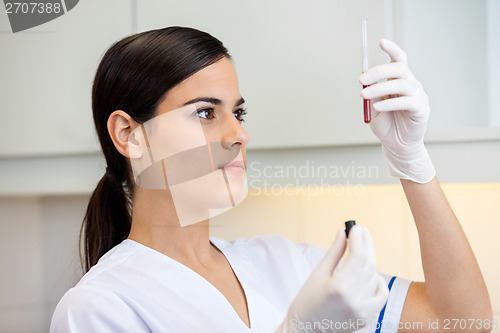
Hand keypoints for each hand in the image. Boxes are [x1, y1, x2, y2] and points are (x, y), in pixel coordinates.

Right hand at [275, 226, 388, 332]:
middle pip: (369, 264)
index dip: (359, 239)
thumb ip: (334, 252)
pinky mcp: (367, 318)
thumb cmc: (307, 301)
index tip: (357, 227)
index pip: (358, 257)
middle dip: (367, 244)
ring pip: (375, 277)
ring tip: (362, 249)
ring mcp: (363, 311)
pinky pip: (381, 295)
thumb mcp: (318, 274)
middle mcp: (354, 300)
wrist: (306, 330)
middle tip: (362, 231)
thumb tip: (343, 233)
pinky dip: (378, 281)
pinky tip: (370, 273)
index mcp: (339, 287)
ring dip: (370, 260)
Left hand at [360, 39, 434, 183]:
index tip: (381, 42)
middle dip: (378, 72)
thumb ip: (371, 94)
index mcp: (399, 81)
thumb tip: (365, 81)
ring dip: (380, 88)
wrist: (396, 145)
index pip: (399, 60)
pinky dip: (390, 103)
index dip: (392, 50)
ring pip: (401, 84)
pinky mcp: (421, 109)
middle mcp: (411, 84)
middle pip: (399, 69)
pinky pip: (406, 101)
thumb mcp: (373, 108)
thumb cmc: (386, 125)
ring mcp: (418, 96)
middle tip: (361, 79)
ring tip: (364, 95)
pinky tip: (377, 106)